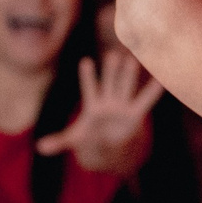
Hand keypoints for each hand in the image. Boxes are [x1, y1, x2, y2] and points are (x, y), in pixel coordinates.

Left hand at [37, 50, 164, 173]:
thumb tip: (39, 147)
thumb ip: (59, 141)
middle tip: (113, 55)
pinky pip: (145, 101)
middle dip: (111, 71)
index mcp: (92, 106)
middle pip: (109, 84)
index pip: (89, 89)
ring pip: (125, 87)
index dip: (87, 77)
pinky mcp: (135, 113)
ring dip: (129, 76)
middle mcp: (108, 101)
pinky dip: (153, 91)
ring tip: (132, 60)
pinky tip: (162, 79)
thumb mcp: (74, 139)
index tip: (85, 61)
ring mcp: (122, 105)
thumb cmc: (90, 137)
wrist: (109, 144)